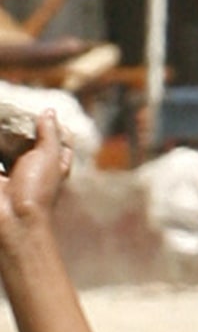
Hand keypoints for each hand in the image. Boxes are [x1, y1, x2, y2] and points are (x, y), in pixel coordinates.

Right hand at [0, 109, 74, 230]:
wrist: (12, 219)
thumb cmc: (37, 189)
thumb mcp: (49, 158)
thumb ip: (50, 135)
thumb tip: (49, 112)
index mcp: (52, 168)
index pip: (58, 146)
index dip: (55, 131)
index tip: (45, 114)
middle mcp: (32, 170)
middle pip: (29, 145)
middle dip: (22, 130)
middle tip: (14, 111)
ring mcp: (11, 174)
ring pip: (7, 149)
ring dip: (5, 136)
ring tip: (3, 117)